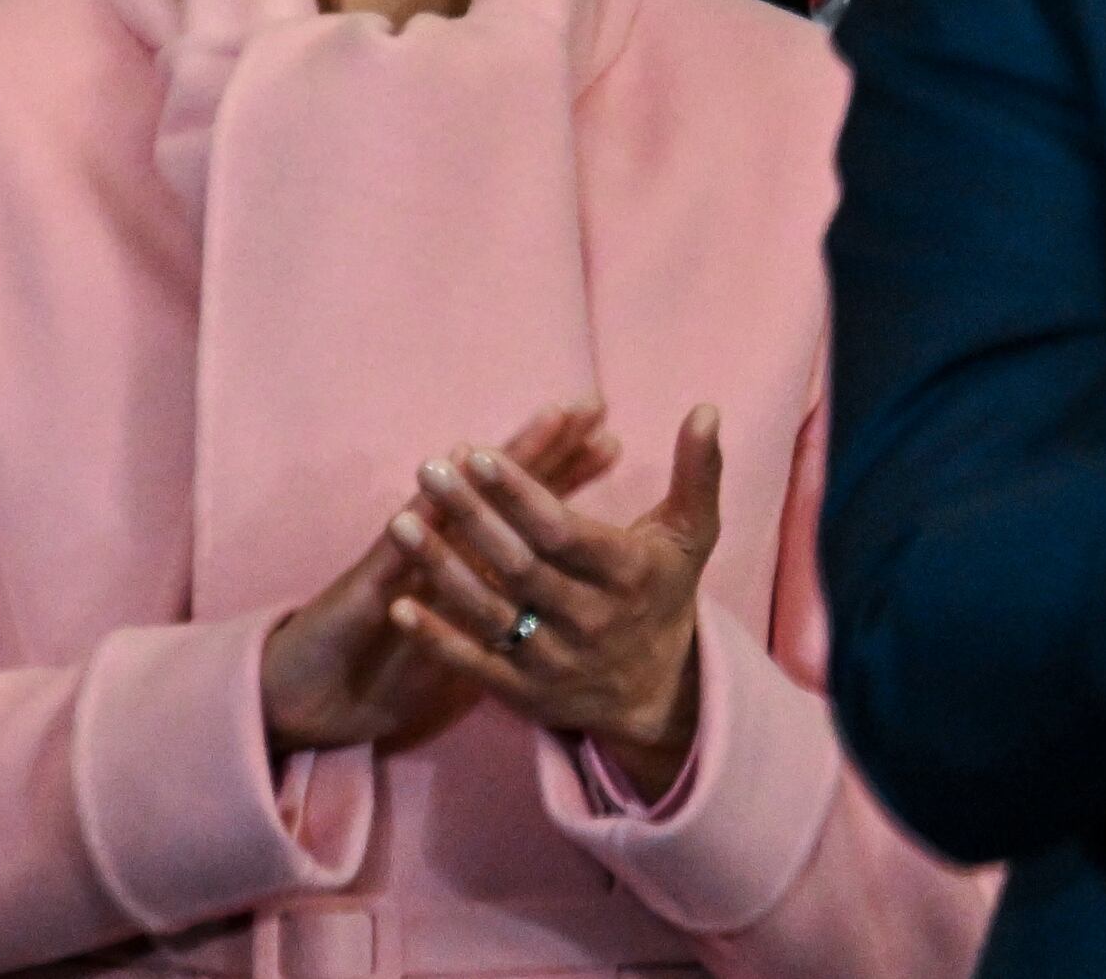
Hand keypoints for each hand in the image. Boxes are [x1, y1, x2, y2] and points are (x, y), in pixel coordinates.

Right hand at [263, 401, 615, 751]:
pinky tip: (420, 502)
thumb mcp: (454, 638)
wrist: (309, 689)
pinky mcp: (366, 594)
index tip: (609, 437)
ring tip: (506, 435)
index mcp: (466, 564)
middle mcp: (437, 550)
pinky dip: (409, 534)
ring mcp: (400, 564)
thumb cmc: (385, 666)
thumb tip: (547, 582)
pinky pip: (392, 563)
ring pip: (448, 511)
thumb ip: (496, 604)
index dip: (566, 476)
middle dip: (542, 451)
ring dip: (477, 475)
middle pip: (497, 493)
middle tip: (585, 406)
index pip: (528, 511)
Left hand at [389, 405, 727, 801]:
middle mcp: (591, 621)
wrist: (662, 697)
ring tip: (399, 522)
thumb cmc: (662, 593)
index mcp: (628, 575)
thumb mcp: (689, 538)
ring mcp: (555, 661)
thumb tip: (707, 408)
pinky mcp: (526, 693)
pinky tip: (398, 604)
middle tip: (427, 469)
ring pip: (491, 613)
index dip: (520, 494)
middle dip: (471, 516)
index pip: (564, 532)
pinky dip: (436, 639)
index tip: (476, 453)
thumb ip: (696, 473)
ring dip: (442, 569)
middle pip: (520, 567)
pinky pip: (476, 665)